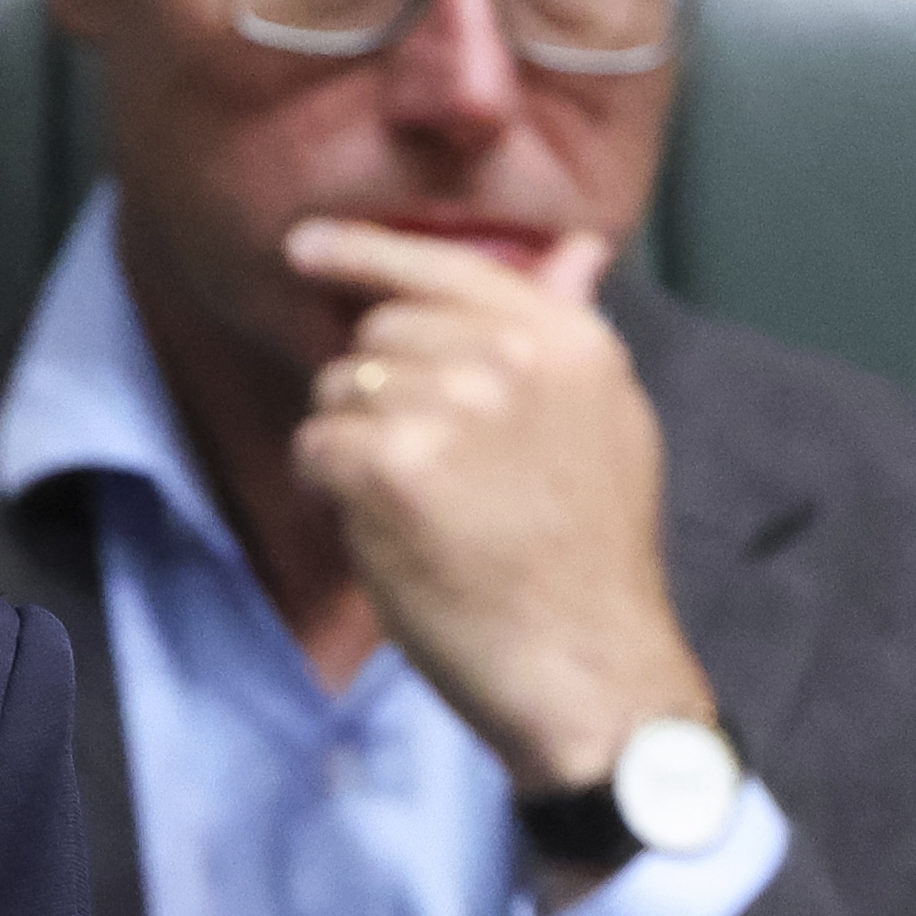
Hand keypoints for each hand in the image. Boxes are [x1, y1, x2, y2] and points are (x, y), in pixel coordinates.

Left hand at [280, 220, 707, 796]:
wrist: (587, 669)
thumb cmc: (588, 559)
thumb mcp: (609, 422)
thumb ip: (570, 329)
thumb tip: (574, 249)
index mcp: (567, 340)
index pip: (448, 265)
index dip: (364, 251)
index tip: (306, 246)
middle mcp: (510, 359)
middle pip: (382, 331)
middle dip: (377, 388)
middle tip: (422, 465)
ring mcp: (449, 409)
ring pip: (340, 388)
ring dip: (352, 443)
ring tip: (416, 504)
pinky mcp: (392, 470)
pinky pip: (316, 445)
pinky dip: (327, 486)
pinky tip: (378, 525)